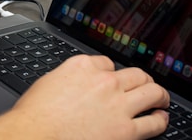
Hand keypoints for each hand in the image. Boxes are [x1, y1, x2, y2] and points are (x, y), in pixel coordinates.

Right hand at [0, 54, 169, 139]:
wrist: (34, 133)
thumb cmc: (35, 113)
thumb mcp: (49, 82)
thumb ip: (69, 77)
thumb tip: (76, 83)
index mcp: (82, 66)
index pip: (107, 63)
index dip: (111, 72)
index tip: (113, 79)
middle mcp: (104, 81)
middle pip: (135, 74)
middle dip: (141, 79)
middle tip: (144, 85)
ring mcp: (117, 104)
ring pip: (151, 92)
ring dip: (158, 95)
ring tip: (160, 99)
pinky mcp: (126, 129)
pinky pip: (153, 122)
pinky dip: (160, 120)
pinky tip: (160, 119)